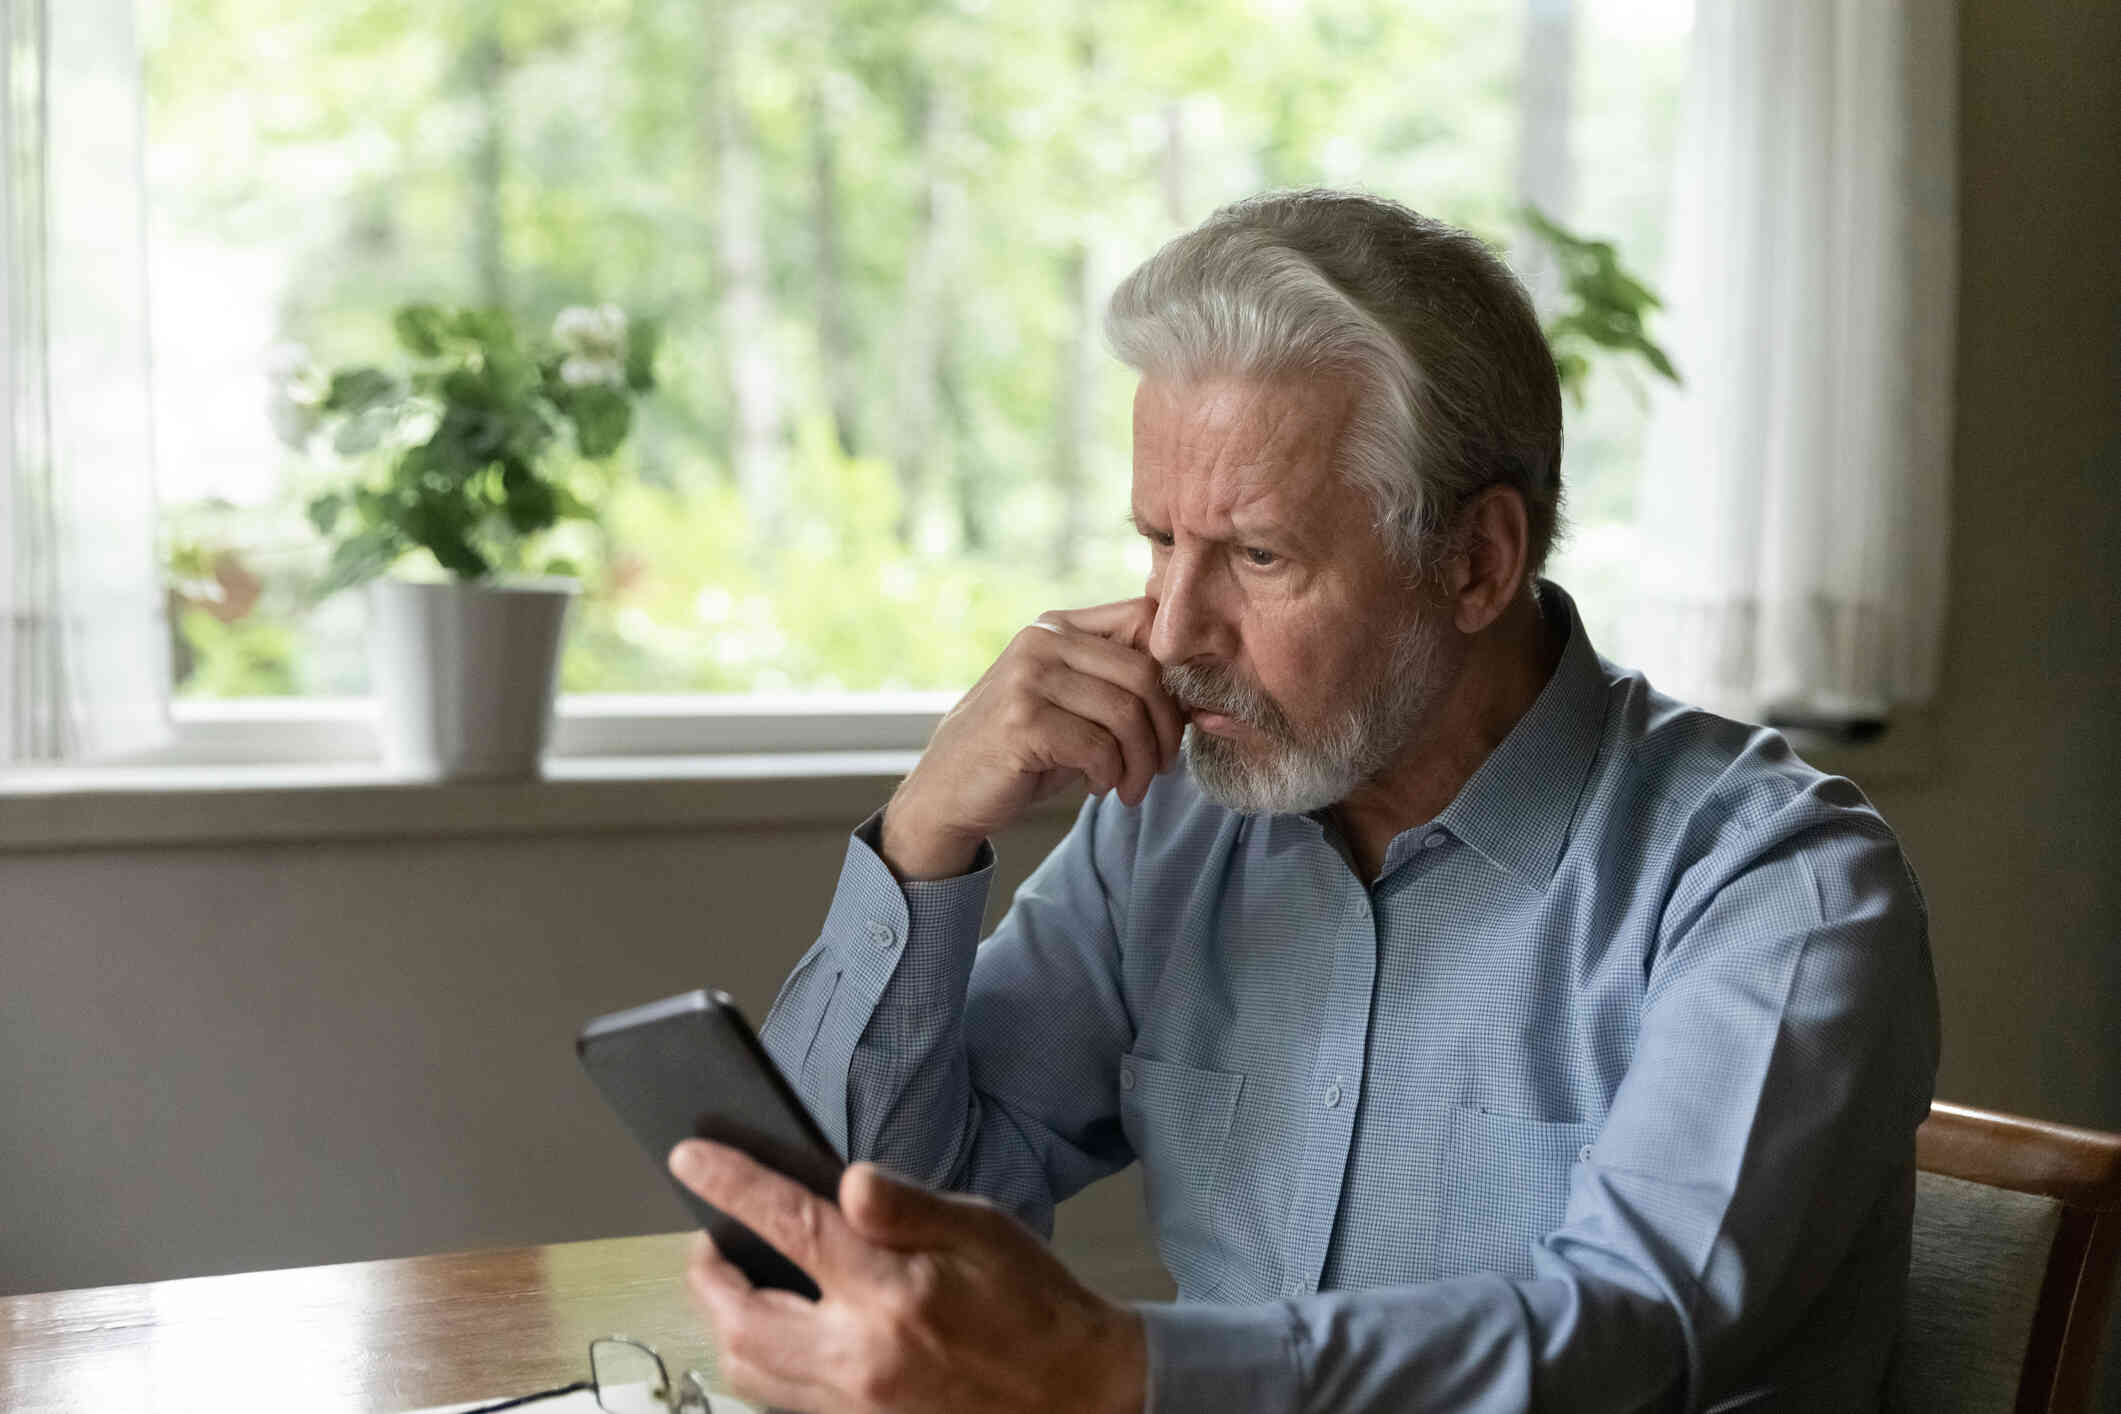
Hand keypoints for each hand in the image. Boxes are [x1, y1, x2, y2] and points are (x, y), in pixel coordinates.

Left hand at [669, 1140, 1146, 1413]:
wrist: (1077, 1397)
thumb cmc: (1034, 1305)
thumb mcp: (985, 1228)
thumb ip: (908, 1204)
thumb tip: (846, 1179)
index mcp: (894, 1296)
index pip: (790, 1227)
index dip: (732, 1186)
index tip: (691, 1158)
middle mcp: (861, 1360)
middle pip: (739, 1318)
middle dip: (706, 1271)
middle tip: (710, 1235)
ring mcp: (854, 1407)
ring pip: (746, 1369)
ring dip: (724, 1320)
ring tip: (734, 1278)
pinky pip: (776, 1400)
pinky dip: (757, 1360)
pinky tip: (775, 1326)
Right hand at [883, 597, 1181, 879]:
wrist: (948, 791)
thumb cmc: (1024, 751)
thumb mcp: (1073, 705)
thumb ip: (1119, 685)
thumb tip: (1199, 696)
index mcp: (1059, 625)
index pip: (1146, 619)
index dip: (1175, 670)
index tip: (1177, 718)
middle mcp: (1042, 640)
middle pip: (1145, 671)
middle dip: (1166, 729)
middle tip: (1162, 767)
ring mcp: (1028, 678)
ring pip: (1125, 713)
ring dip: (1141, 762)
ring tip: (1130, 786)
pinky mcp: (1021, 721)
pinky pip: (1098, 748)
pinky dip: (1110, 775)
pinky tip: (1099, 787)